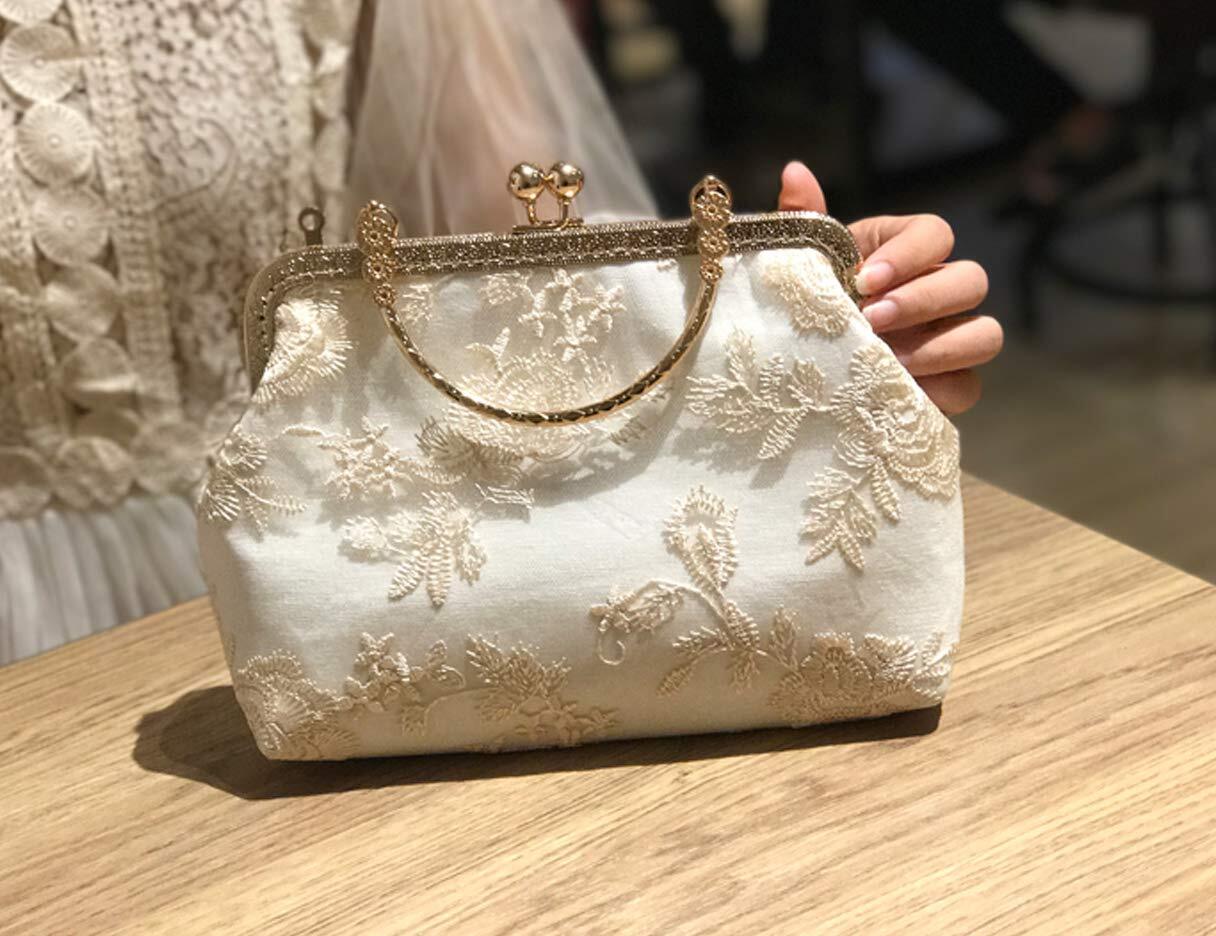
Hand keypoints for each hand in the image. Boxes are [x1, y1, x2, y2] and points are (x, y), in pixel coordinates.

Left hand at [778, 161, 1000, 413]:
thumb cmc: (809, 304)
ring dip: (940, 347)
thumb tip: (795, 171)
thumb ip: (803, 221)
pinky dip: (938, 388)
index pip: (936, 234)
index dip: (910, 254)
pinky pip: (968, 387)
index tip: (864, 278)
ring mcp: (950, 340)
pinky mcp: (948, 385)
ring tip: (888, 359)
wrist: (800, 370)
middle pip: (972, 280)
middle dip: (923, 300)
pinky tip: (897, 389)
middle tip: (872, 320)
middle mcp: (939, 291)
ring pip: (986, 334)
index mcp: (905, 251)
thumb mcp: (802, 264)